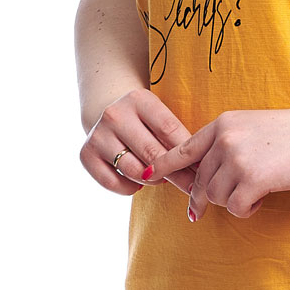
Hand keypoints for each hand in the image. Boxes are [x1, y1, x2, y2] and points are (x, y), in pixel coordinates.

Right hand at [80, 88, 195, 194]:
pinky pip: (114, 183)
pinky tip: (138, 183)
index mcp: (139, 99)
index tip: (204, 169)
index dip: (188, 154)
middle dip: (177, 174)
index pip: (170, 130)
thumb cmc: (146, 122)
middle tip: (192, 186)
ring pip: (135, 171)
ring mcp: (98, 134)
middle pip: (153, 153)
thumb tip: (203, 169)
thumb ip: (178, 137)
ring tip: (162, 180)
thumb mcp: (160, 118)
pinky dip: (131, 189)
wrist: (107, 114)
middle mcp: (115, 114)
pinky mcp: (86, 155)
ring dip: (154, 181)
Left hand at [150, 103, 289, 221]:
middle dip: (203, 198)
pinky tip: (261, 201)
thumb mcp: (254, 126)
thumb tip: (208, 174)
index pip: (183, 148)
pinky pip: (235, 208)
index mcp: (222, 124)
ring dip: (231, 203)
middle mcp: (225, 140)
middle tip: (199, 213)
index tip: (149, 176)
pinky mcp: (253, 179)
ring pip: (215, 197)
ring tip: (252, 196)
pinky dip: (246, 210)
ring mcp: (238, 159)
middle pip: (200, 180)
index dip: (164, 165)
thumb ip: (229, 143)